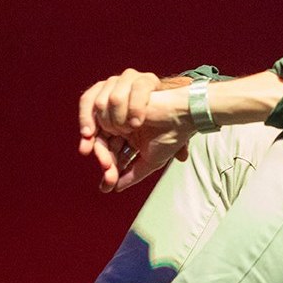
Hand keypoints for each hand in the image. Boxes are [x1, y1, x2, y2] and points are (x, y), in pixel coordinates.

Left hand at [79, 71, 193, 191]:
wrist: (183, 117)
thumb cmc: (171, 136)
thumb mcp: (151, 161)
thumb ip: (133, 174)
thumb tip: (116, 188)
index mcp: (125, 134)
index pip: (106, 149)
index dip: (106, 165)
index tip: (107, 182)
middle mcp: (119, 120)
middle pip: (99, 139)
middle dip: (102, 157)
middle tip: (108, 170)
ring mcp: (120, 107)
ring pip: (100, 123)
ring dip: (113, 132)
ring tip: (130, 133)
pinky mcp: (123, 94)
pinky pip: (107, 107)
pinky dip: (120, 116)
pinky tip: (135, 122)